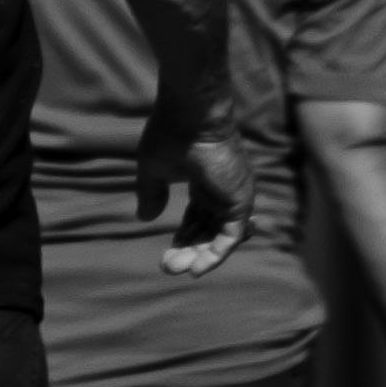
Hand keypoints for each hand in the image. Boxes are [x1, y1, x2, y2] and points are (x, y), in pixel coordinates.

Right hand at [142, 115, 255, 268]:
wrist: (191, 117)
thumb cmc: (170, 135)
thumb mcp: (153, 170)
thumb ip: (151, 194)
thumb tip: (145, 219)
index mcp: (204, 181)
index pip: (197, 218)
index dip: (183, 237)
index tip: (166, 255)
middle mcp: (222, 190)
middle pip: (208, 230)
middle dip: (189, 250)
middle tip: (169, 267)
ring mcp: (233, 196)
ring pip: (220, 237)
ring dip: (200, 256)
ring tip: (179, 269)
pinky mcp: (240, 201)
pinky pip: (231, 237)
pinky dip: (216, 254)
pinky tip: (198, 268)